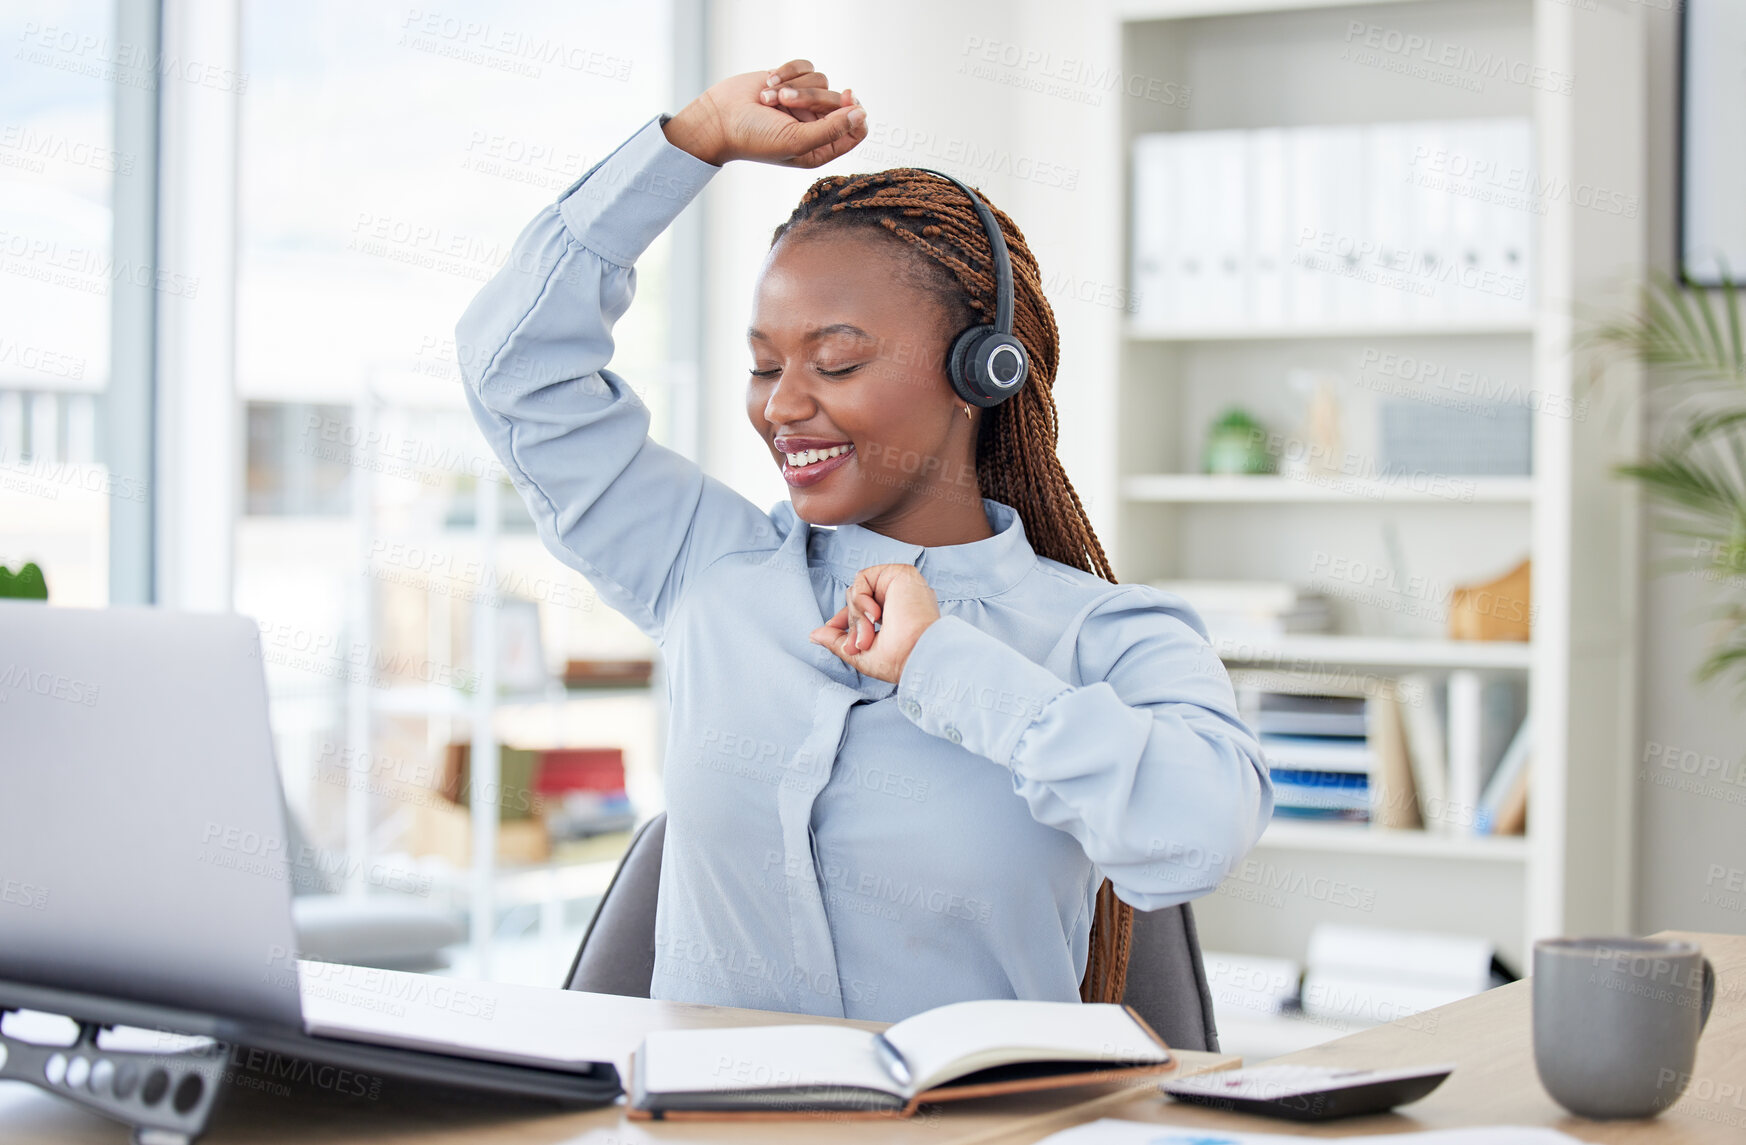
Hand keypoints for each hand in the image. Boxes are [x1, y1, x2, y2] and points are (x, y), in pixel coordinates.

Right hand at [662, 58, 866, 168]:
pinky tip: (768, 82)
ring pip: (821, 80)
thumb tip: (861, 114)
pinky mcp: (792, 81)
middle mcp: (816, 125)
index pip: (857, 130)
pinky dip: (787, 71)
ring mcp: (804, 102)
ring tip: (769, 98)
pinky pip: (805, 66)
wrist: (719, 118)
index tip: (846, 98)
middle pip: (839, 100)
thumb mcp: (796, 140)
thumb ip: (832, 130)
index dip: (856, 112)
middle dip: (811, 96)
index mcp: (821, 147)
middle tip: (784, 101)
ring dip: (793, 85)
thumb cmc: (755, 138)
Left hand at [809, 564, 940, 683]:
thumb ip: (837, 641)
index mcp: (895, 618)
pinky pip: (862, 578)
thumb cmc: (898, 660)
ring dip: (857, 616)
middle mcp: (898, 601)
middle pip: (855, 602)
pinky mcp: (900, 574)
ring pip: (856, 591)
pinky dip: (860, 598)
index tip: (839, 636)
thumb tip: (814, 635)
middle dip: (853, 625)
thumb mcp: (860, 655)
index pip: (860, 611)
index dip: (846, 621)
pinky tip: (875, 614)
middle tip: (862, 644)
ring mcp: (899, 588)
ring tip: (870, 634)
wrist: (917, 654)